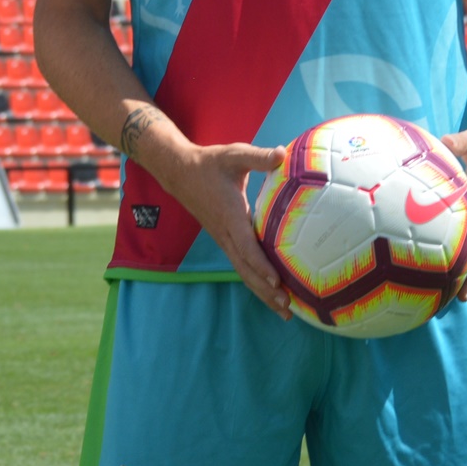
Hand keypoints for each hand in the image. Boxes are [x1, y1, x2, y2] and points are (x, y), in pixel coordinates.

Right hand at [148, 139, 289, 316]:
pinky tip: (271, 292)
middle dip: (265, 290)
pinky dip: (256, 281)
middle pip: (245, 269)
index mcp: (230, 215)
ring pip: (242, 271)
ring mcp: (222, 239)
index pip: (246, 246)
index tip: (277, 281)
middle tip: (288, 307)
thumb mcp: (233, 155)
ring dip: (262, 292)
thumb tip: (282, 154)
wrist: (179, 171)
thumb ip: (258, 157)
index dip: (261, 265)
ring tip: (285, 311)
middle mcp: (225, 233)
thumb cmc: (209, 162)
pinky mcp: (223, 239)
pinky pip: (241, 265)